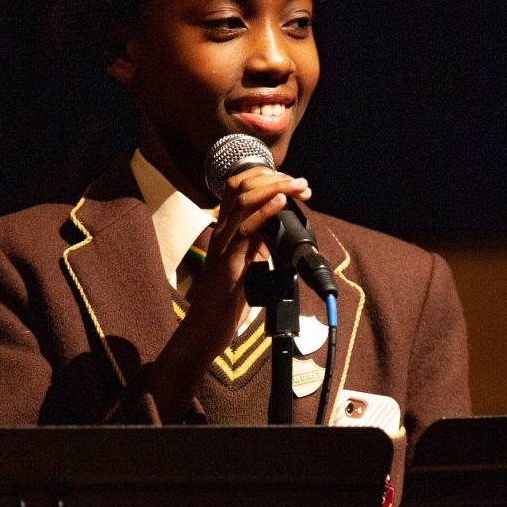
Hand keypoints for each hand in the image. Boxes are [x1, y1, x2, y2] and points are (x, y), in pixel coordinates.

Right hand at [147, 166, 310, 421]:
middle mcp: (222, 232)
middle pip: (240, 186)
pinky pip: (246, 230)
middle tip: (301, 183)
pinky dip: (265, 212)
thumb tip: (278, 230)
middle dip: (274, 177)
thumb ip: (257, 244)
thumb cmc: (225, 300)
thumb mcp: (246, 263)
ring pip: (243, 201)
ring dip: (275, 188)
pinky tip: (281, 203)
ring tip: (298, 187)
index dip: (265, 176)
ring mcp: (223, 245)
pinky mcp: (228, 263)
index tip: (291, 182)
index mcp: (226, 230)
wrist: (205, 330)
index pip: (239, 187)